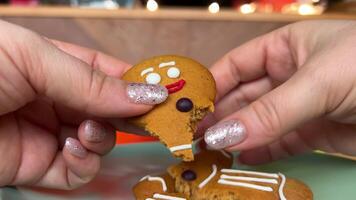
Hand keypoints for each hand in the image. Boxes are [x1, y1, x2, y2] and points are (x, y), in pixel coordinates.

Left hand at [0, 20, 167, 188]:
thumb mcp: (32, 59)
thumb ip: (90, 81)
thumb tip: (147, 94)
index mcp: (54, 63)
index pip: (108, 73)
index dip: (136, 83)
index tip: (164, 94)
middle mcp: (54, 98)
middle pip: (108, 110)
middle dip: (129, 116)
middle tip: (150, 121)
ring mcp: (47, 133)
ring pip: (98, 142)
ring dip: (102, 138)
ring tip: (87, 131)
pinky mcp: (37, 166)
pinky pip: (76, 170)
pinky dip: (84, 163)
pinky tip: (72, 148)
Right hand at [203, 20, 355, 164]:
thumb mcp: (318, 82)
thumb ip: (271, 112)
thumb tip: (225, 135)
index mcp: (286, 48)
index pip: (237, 65)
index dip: (212, 85)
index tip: (192, 108)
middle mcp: (290, 76)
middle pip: (243, 96)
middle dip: (220, 116)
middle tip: (197, 135)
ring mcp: (302, 106)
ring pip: (259, 123)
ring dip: (236, 136)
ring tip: (212, 150)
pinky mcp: (316, 133)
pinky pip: (281, 144)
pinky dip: (262, 152)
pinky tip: (243, 158)